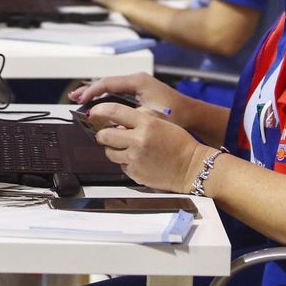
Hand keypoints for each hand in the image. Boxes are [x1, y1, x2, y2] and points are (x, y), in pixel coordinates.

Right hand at [70, 72, 189, 123]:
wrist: (192, 115)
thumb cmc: (175, 115)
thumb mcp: (148, 118)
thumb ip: (126, 119)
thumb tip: (107, 123)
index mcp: (137, 81)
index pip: (107, 83)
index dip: (91, 92)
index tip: (81, 100)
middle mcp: (137, 79)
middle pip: (106, 82)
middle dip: (89, 90)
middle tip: (74, 97)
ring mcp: (138, 84)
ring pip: (111, 86)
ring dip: (96, 93)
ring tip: (80, 98)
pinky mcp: (140, 91)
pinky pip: (118, 91)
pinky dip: (106, 97)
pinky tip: (98, 103)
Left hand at [93, 106, 211, 191]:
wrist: (193, 167)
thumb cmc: (180, 144)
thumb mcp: (161, 122)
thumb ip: (139, 118)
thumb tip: (116, 119)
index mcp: (147, 123)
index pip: (113, 111)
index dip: (98, 111)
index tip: (92, 113)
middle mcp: (138, 140)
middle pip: (104, 135)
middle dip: (102, 134)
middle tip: (106, 134)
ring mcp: (135, 158)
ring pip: (109, 152)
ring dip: (113, 149)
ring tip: (127, 148)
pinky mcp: (135, 173)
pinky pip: (121, 165)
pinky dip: (125, 162)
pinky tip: (138, 160)